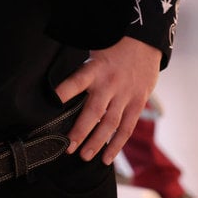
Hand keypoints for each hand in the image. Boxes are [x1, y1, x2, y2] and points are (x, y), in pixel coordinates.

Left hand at [54, 37, 161, 164]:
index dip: (64, 92)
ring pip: (110, 124)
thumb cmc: (114, 44)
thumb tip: (60, 86)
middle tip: (68, 147)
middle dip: (80, 131)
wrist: (145, 40)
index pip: (76, 82)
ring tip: (85, 156)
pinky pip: (127, 127)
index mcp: (95, 68)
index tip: (52, 104)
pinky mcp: (138, 102)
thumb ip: (81, 68)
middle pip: (93, 112)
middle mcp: (110, 83)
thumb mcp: (94, 48)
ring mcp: (125, 95)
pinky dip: (117, 144)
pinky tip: (107, 157)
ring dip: (97, 142)